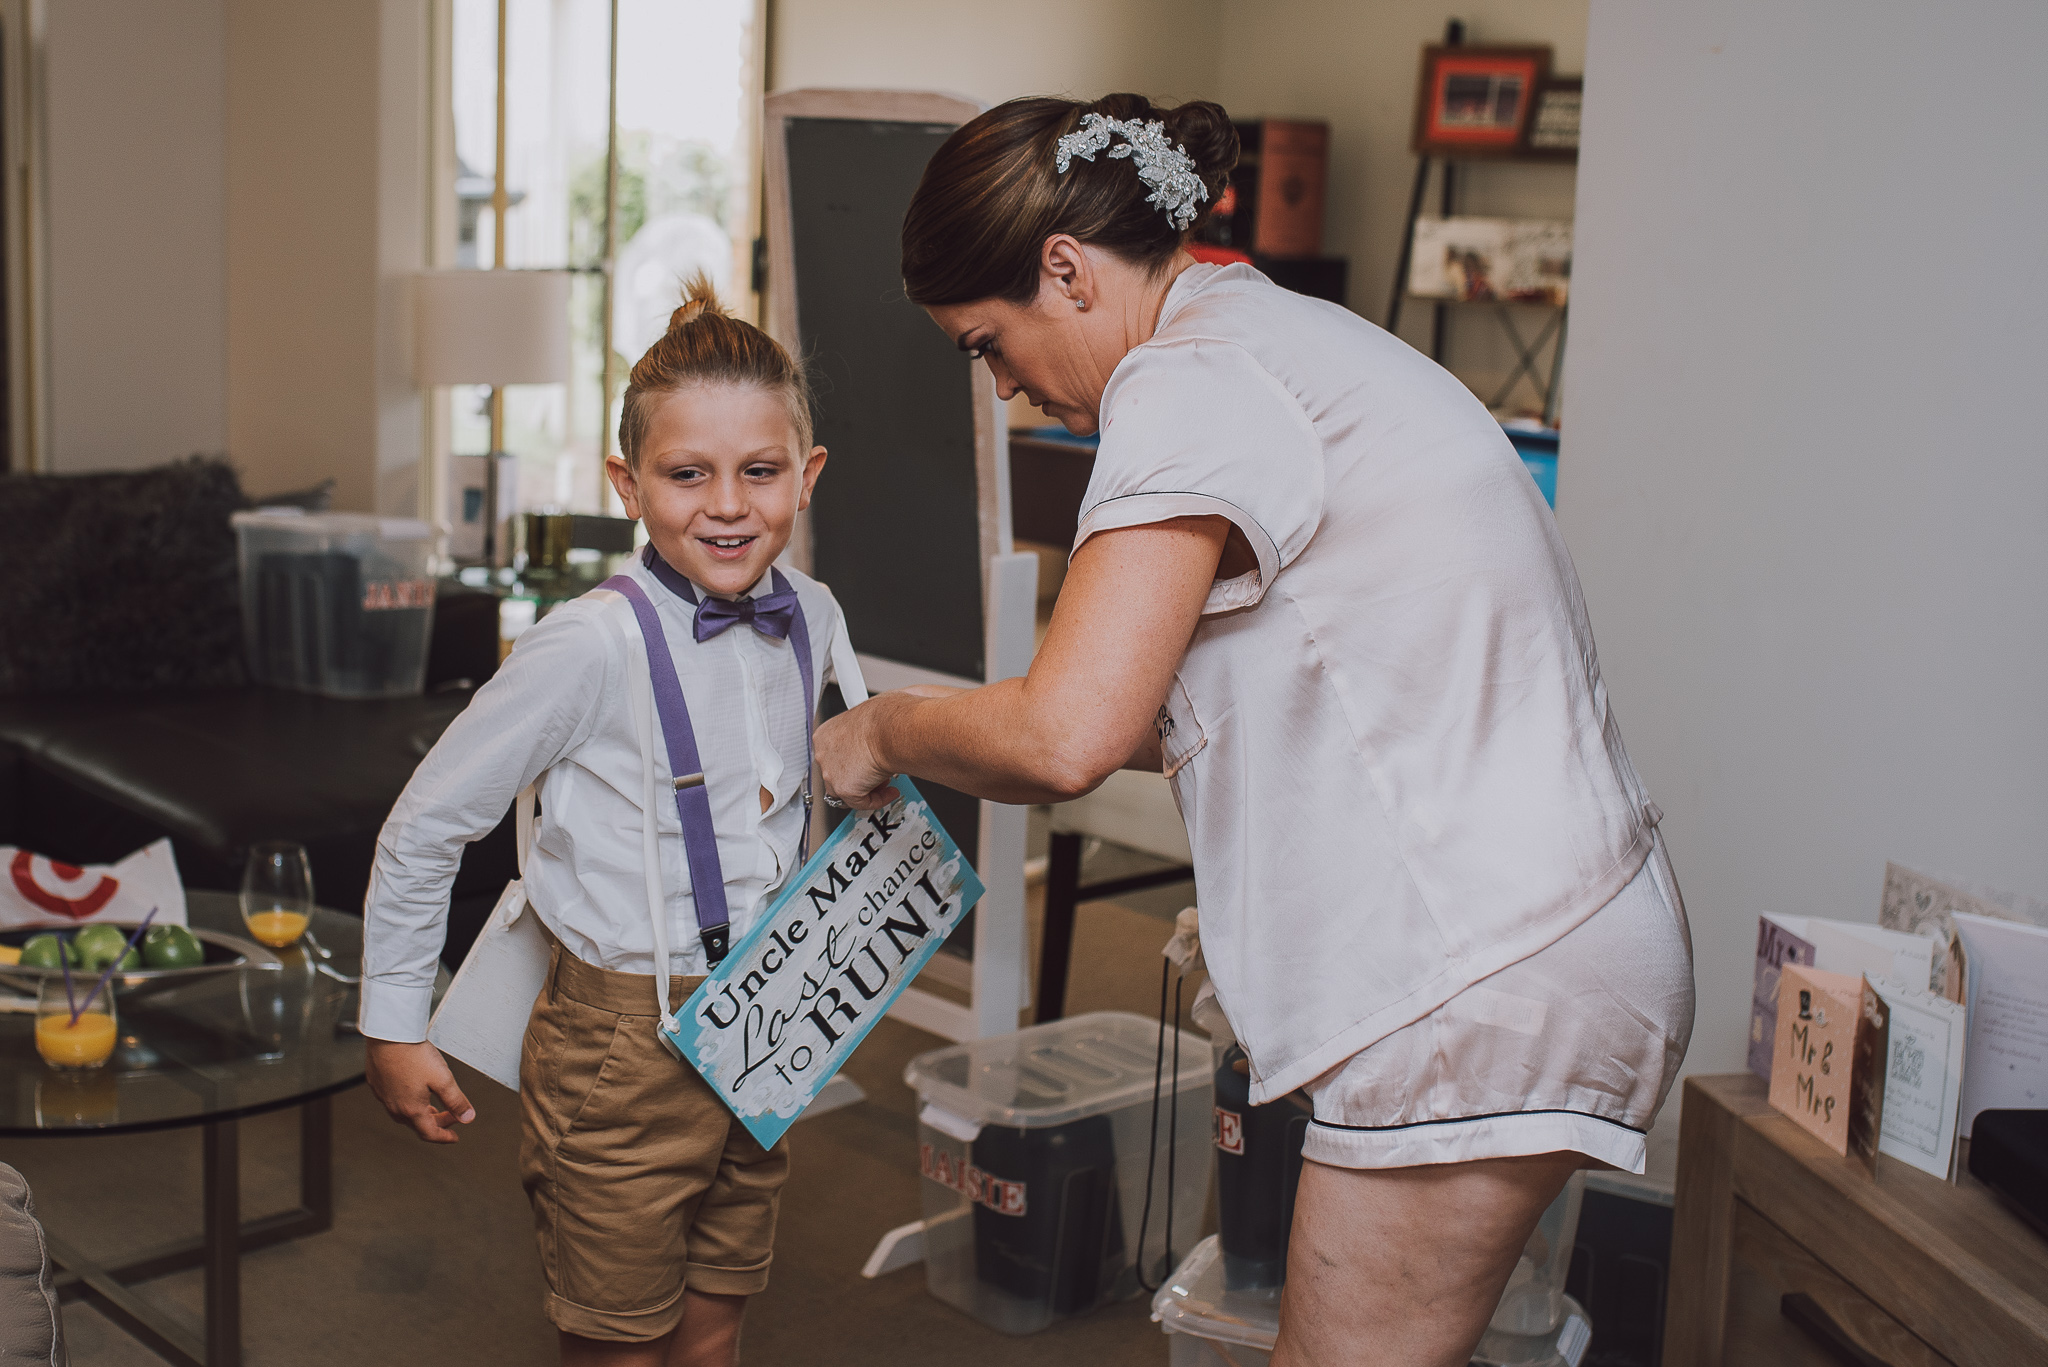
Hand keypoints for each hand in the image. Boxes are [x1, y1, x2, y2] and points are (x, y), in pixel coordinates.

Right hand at [365, 1038, 475, 1143]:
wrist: (388, 1034)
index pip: (429, 1133)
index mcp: (411, 1109)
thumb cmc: (413, 1054)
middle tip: (450, 1116)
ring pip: (404, 1114)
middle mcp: (395, 1106)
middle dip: (436, 1123)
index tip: (454, 1137)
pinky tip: (413, 1091)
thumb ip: (456, 1101)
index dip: (444, 1137)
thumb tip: (467, 1117)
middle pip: (417, 1124)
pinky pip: (393, 1100)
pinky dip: (407, 1102)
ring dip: (421, 1114)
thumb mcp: (443, 1079)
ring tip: (432, 1108)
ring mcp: (383, 1095)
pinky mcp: (377, 1083)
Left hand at [815, 692, 918, 809]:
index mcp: (826, 734)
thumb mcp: (873, 714)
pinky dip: (878, 800)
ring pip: (847, 791)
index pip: (834, 754)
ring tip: (885, 783)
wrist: (892, 730)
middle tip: (877, 772)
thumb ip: (870, 726)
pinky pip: (862, 803)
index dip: (853, 760)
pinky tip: (890, 791)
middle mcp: (823, 754)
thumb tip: (886, 723)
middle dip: (859, 776)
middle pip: (838, 773)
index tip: (866, 760)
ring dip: (868, 789)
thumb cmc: (887, 718)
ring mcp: (831, 774)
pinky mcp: (845, 790)